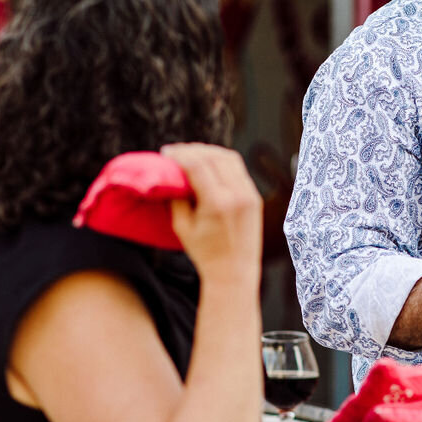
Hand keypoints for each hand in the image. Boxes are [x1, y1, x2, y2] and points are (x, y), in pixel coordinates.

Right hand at [161, 143, 262, 280]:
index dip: (180, 155)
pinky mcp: (255, 197)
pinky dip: (222, 161)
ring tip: (192, 154)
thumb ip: (176, 199)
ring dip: (209, 151)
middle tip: (176, 151)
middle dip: (192, 150)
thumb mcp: (182, 227)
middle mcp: (236, 195)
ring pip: (229, 158)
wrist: (234, 272)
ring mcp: (249, 195)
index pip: (197, 165)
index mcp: (217, 203)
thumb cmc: (204, 253)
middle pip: (213, 156)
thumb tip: (172, 176)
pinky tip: (210, 163)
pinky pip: (238, 169)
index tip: (166, 152)